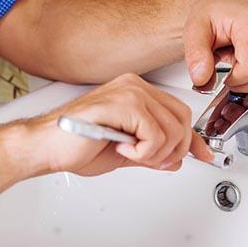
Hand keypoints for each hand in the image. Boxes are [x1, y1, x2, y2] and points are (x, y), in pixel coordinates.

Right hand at [27, 73, 214, 176]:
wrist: (45, 146)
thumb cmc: (74, 146)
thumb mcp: (124, 152)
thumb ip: (152, 152)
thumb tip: (175, 159)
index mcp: (135, 92)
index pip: (179, 112)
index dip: (193, 139)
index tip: (202, 155)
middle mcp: (134, 86)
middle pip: (182, 120)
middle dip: (173, 150)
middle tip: (150, 160)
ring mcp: (128, 92)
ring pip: (172, 129)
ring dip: (154, 153)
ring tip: (129, 153)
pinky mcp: (121, 103)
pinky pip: (154, 134)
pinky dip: (142, 151)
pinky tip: (121, 148)